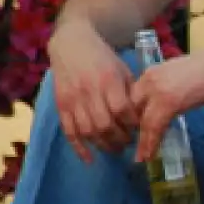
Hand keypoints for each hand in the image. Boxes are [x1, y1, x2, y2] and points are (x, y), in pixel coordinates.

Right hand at [47, 21, 138, 162]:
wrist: (71, 44)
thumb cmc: (102, 58)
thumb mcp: (122, 69)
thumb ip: (131, 91)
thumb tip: (143, 115)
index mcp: (108, 80)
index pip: (122, 109)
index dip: (132, 124)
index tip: (140, 130)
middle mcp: (89, 91)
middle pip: (104, 124)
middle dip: (119, 139)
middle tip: (128, 144)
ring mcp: (72, 99)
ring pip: (87, 131)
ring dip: (102, 145)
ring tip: (115, 149)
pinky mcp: (60, 106)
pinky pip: (69, 132)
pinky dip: (79, 148)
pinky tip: (89, 159)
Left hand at [130, 43, 203, 162]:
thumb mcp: (178, 78)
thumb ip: (166, 89)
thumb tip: (164, 106)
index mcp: (150, 74)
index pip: (131, 99)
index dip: (130, 118)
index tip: (133, 133)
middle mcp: (148, 80)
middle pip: (131, 111)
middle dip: (130, 131)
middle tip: (134, 147)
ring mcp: (158, 91)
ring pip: (141, 121)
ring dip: (141, 142)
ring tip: (141, 157)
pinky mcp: (169, 102)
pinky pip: (155, 127)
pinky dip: (151, 143)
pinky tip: (150, 154)